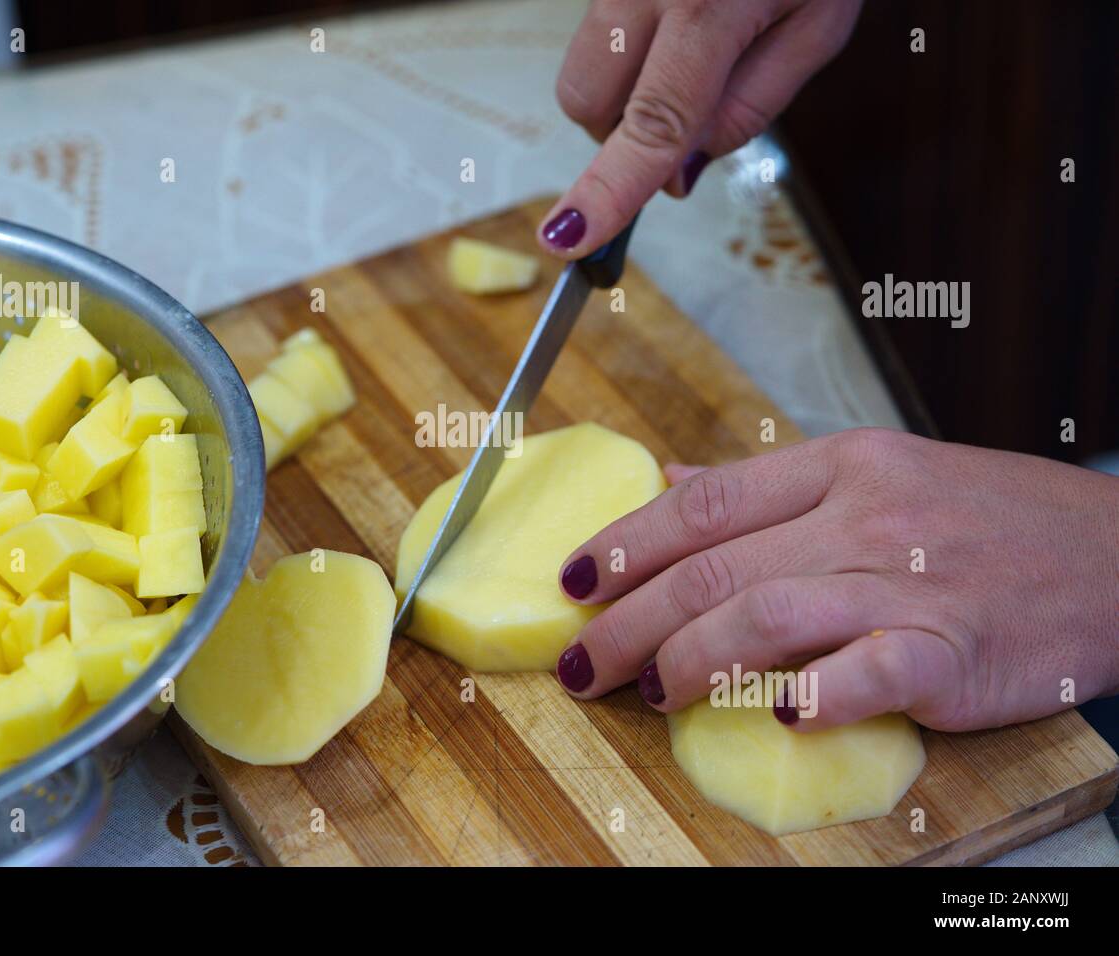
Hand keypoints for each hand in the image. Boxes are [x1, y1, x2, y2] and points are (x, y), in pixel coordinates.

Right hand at [538, 0, 861, 256]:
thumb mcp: (820, 28)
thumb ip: (749, 108)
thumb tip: (675, 176)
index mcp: (711, 4)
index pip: (652, 122)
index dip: (608, 189)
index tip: (567, 238)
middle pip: (586, 102)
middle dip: (620, 132)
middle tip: (688, 108)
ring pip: (581, 72)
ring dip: (623, 92)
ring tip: (689, 52)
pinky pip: (596, 33)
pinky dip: (630, 50)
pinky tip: (680, 16)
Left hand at [553, 428, 1118, 731]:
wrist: (1116, 554)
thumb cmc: (985, 518)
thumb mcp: (875, 471)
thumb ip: (768, 486)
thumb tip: (673, 483)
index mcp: (840, 465)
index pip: (705, 502)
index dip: (625, 542)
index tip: (573, 579)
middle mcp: (865, 514)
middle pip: (716, 565)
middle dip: (631, 618)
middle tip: (584, 660)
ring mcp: (910, 579)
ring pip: (770, 613)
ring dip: (693, 658)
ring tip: (651, 691)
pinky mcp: (956, 648)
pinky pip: (872, 671)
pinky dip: (817, 693)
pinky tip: (779, 715)